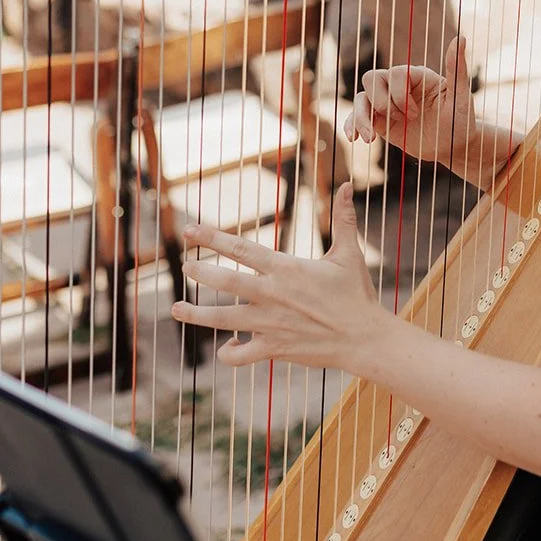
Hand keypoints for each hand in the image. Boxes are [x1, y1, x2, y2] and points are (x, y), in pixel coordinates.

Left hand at [172, 183, 388, 369]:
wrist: (364, 338)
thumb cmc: (357, 294)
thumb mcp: (350, 254)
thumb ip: (344, 219)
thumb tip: (349, 185)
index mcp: (286, 269)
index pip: (241, 249)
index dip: (212, 238)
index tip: (189, 230)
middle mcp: (273, 295)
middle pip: (225, 282)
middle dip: (200, 273)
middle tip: (185, 266)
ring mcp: (270, 324)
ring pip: (223, 320)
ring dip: (196, 315)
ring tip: (176, 309)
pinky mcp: (274, 348)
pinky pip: (241, 355)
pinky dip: (230, 353)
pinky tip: (228, 346)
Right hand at [344, 36, 474, 164]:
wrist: (452, 147)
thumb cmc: (460, 121)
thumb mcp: (461, 97)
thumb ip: (457, 69)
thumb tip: (461, 38)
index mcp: (416, 75)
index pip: (396, 73)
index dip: (400, 95)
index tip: (415, 115)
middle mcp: (398, 86)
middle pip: (372, 78)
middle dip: (381, 102)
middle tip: (401, 120)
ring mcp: (387, 103)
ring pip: (361, 98)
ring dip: (361, 117)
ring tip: (370, 138)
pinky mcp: (380, 120)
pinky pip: (357, 117)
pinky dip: (352, 125)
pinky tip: (355, 139)